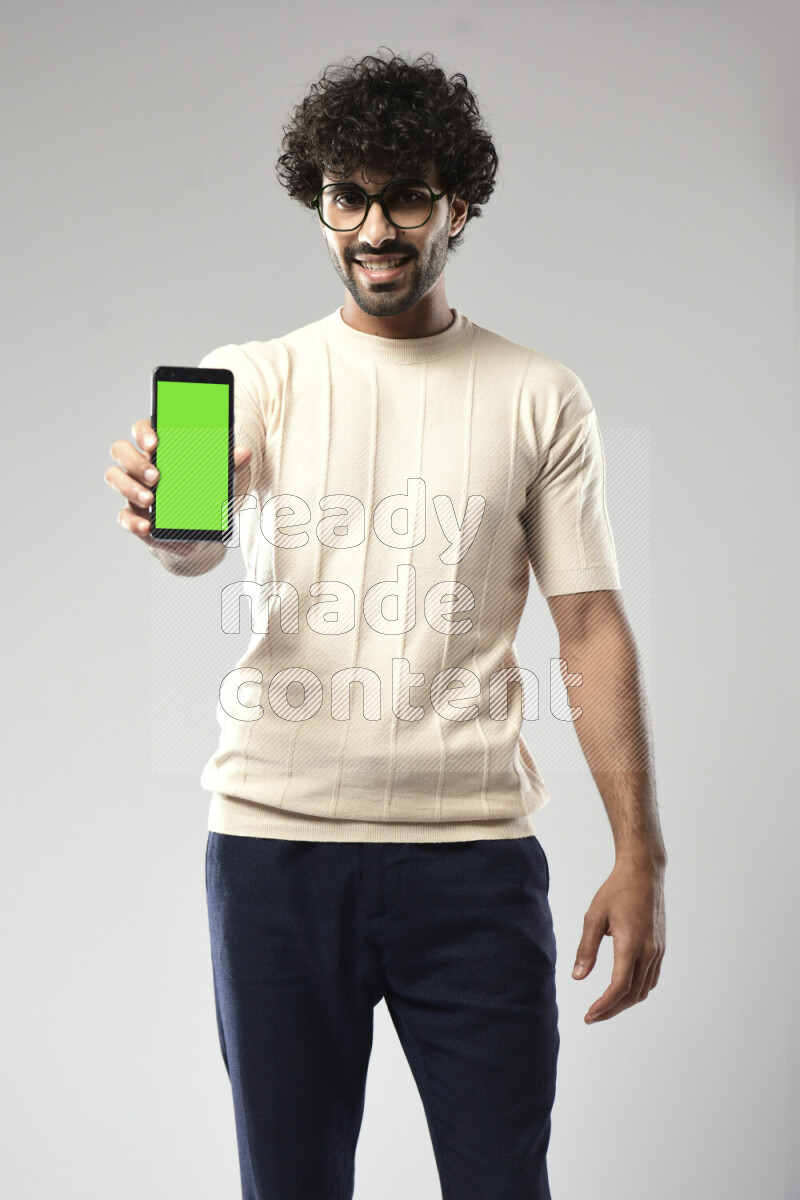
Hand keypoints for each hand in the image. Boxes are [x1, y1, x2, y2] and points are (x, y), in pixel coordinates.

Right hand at [105, 418, 253, 552]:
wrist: (197, 528)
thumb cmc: (202, 491)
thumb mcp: (217, 478)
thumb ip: (228, 464)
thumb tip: (244, 452)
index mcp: (158, 448)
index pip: (141, 429)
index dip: (143, 433)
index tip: (155, 444)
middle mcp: (139, 464)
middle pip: (121, 450)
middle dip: (136, 462)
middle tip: (157, 477)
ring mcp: (132, 487)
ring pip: (114, 477)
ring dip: (129, 487)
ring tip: (150, 499)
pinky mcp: (132, 513)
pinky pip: (122, 516)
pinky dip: (133, 522)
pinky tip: (146, 526)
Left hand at [572, 858, 665, 1022]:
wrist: (644, 873)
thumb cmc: (616, 891)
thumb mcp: (594, 916)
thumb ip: (586, 949)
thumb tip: (578, 977)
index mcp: (631, 944)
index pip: (619, 986)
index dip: (604, 1005)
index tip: (589, 1015)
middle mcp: (649, 952)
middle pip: (632, 994)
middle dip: (612, 1009)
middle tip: (592, 1016)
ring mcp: (658, 951)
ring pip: (644, 989)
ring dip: (624, 1002)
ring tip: (604, 1007)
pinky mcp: (660, 948)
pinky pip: (651, 978)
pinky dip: (636, 990)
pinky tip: (622, 990)